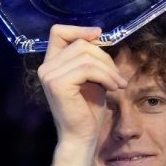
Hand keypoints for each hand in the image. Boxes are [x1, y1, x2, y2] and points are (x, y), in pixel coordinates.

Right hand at [37, 25, 127, 144]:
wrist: (82, 136)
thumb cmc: (88, 108)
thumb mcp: (91, 76)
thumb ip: (89, 56)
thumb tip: (97, 34)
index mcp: (51, 63)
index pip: (58, 32)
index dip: (79, 29)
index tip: (99, 35)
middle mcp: (45, 67)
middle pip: (80, 44)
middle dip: (104, 57)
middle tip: (118, 76)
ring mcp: (49, 75)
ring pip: (86, 56)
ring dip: (109, 69)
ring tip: (119, 83)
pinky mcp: (57, 84)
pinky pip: (88, 69)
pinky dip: (106, 76)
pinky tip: (114, 88)